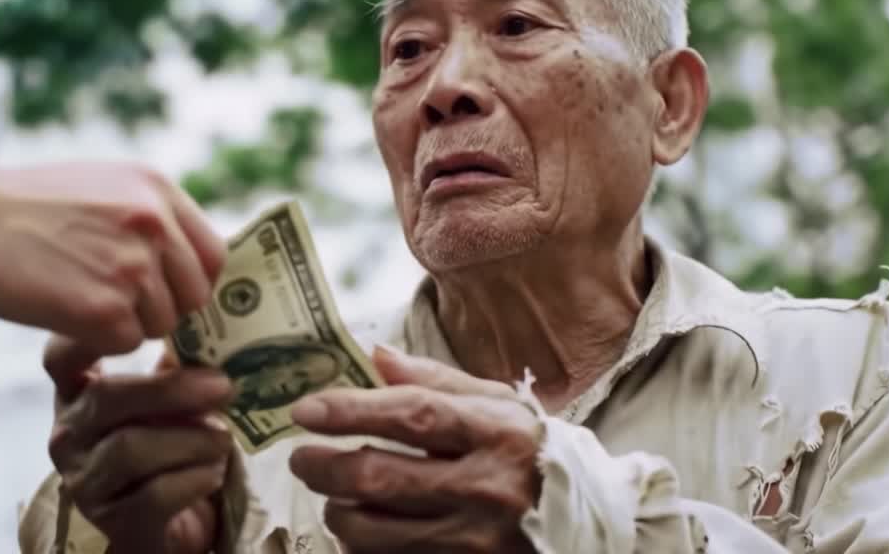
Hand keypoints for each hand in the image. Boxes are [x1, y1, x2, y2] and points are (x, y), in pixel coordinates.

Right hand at [0, 160, 226, 354]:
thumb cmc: (19, 205)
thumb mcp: (99, 187)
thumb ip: (148, 218)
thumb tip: (184, 263)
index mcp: (158, 190)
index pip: (212, 254)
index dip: (192, 282)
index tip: (169, 296)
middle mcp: (156, 224)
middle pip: (195, 296)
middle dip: (163, 309)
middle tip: (117, 307)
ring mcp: (134, 266)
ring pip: (161, 324)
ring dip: (126, 325)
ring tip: (77, 298)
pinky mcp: (106, 308)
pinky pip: (126, 344)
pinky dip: (98, 340)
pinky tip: (62, 312)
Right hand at [45, 336, 233, 553]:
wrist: (168, 524)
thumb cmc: (166, 446)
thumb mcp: (164, 401)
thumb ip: (176, 363)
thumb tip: (212, 324)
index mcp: (77, 393)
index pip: (60, 356)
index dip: (92, 336)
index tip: (145, 323)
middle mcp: (68, 435)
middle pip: (106, 398)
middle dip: (170, 390)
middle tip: (223, 386)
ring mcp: (84, 481)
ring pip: (131, 450)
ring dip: (191, 440)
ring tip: (224, 439)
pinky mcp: (113, 520)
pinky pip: (154, 495)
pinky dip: (194, 479)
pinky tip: (214, 472)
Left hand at [288, 346, 541, 553]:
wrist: (587, 520)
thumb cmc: (527, 451)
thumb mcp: (495, 404)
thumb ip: (434, 380)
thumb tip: (376, 354)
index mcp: (494, 431)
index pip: (412, 414)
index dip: (352, 411)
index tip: (305, 410)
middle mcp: (486, 486)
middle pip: (381, 476)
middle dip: (324, 466)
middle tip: (301, 458)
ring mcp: (475, 539)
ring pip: (375, 530)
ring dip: (338, 511)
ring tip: (335, 495)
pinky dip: (361, 548)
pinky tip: (360, 530)